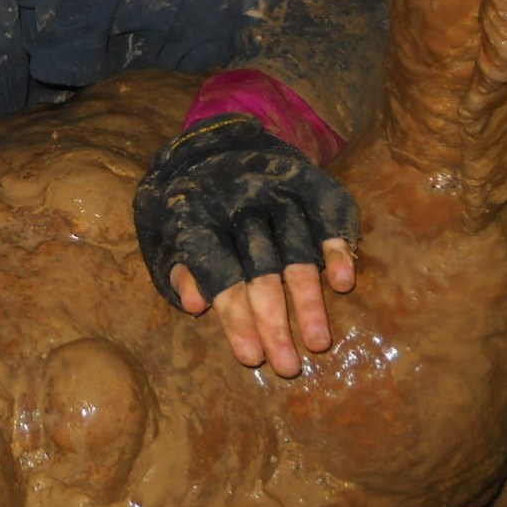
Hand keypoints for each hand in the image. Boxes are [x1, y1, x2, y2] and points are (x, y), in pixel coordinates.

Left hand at [133, 113, 360, 375]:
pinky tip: (343, 283)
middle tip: (288, 367)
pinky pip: (327, 213)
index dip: (234, 316)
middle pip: (258, 267)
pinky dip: (336, 246)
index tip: (250, 358)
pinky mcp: (309, 179)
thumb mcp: (164, 232)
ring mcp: (276, 188)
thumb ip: (179, 267)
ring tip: (317, 342)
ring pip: (295, 246)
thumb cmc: (187, 204)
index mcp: (195, 214)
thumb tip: (195, 304)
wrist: (214, 139)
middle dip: (273, 319)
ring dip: (307, 297)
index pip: (217, 270)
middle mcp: (238, 200)